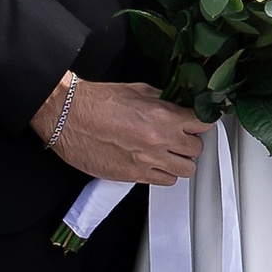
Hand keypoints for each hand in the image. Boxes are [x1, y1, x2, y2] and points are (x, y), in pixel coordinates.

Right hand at [32, 74, 205, 184]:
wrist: (68, 116)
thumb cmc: (96, 101)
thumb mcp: (137, 90)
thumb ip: (162, 100)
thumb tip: (176, 105)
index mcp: (162, 116)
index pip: (203, 124)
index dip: (201, 123)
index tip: (198, 123)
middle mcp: (159, 141)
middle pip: (197, 149)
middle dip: (190, 142)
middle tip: (179, 137)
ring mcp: (147, 161)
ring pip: (185, 170)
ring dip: (179, 161)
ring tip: (167, 153)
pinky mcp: (133, 176)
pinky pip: (164, 182)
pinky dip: (163, 174)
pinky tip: (154, 164)